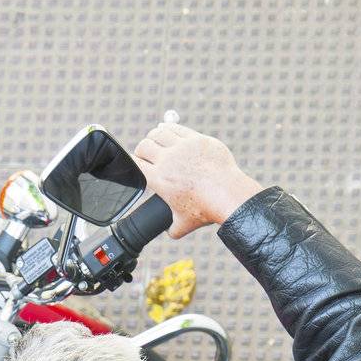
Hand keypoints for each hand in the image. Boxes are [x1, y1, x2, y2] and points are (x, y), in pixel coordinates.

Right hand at [133, 121, 260, 237]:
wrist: (226, 194)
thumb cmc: (205, 209)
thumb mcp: (183, 225)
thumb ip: (172, 228)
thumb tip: (169, 232)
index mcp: (159, 179)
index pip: (137, 164)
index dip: (134, 163)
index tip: (138, 164)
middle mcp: (167, 160)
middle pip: (144, 145)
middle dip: (142, 149)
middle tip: (145, 153)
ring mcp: (181, 147)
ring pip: (158, 133)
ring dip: (154, 137)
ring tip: (155, 141)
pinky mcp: (195, 138)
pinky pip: (175, 128)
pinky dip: (168, 128)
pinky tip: (167, 130)